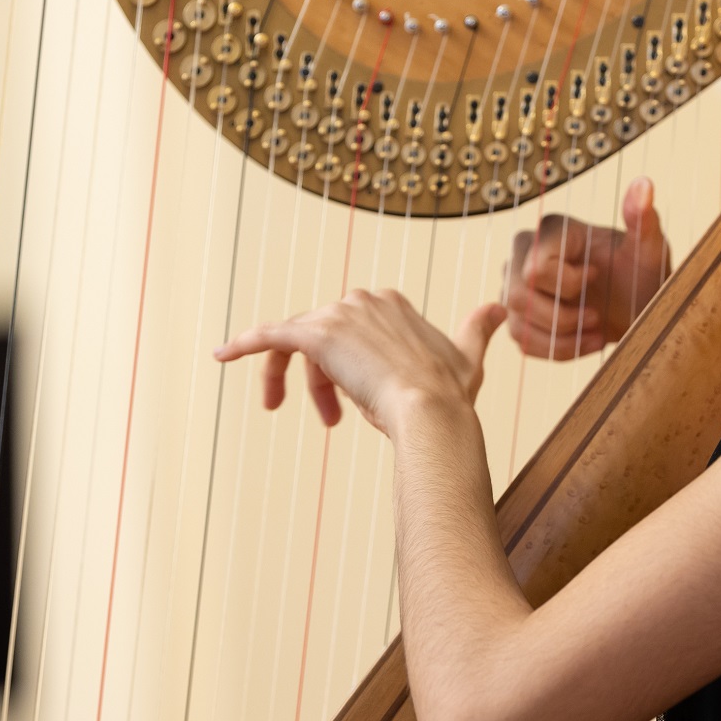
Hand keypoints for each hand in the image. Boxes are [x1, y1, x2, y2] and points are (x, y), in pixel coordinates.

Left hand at [213, 290, 507, 434]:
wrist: (432, 414)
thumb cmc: (450, 396)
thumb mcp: (467, 358)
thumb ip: (478, 329)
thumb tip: (499, 307)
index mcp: (391, 303)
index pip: (351, 330)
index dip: (348, 369)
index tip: (355, 404)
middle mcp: (362, 300)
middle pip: (321, 339)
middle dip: (322, 380)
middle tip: (329, 421)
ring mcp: (337, 316)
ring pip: (295, 343)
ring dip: (286, 377)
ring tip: (280, 408)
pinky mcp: (314, 336)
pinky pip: (267, 335)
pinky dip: (243, 344)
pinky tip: (221, 356)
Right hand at [504, 176, 670, 359]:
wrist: (638, 307)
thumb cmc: (642, 274)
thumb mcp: (649, 251)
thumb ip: (643, 219)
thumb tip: (644, 184)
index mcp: (553, 230)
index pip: (535, 268)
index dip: (568, 284)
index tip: (597, 277)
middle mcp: (525, 253)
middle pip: (518, 296)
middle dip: (563, 317)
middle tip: (596, 315)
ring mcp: (517, 286)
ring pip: (519, 324)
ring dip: (563, 338)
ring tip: (596, 331)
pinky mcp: (520, 318)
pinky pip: (525, 343)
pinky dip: (559, 351)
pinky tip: (587, 342)